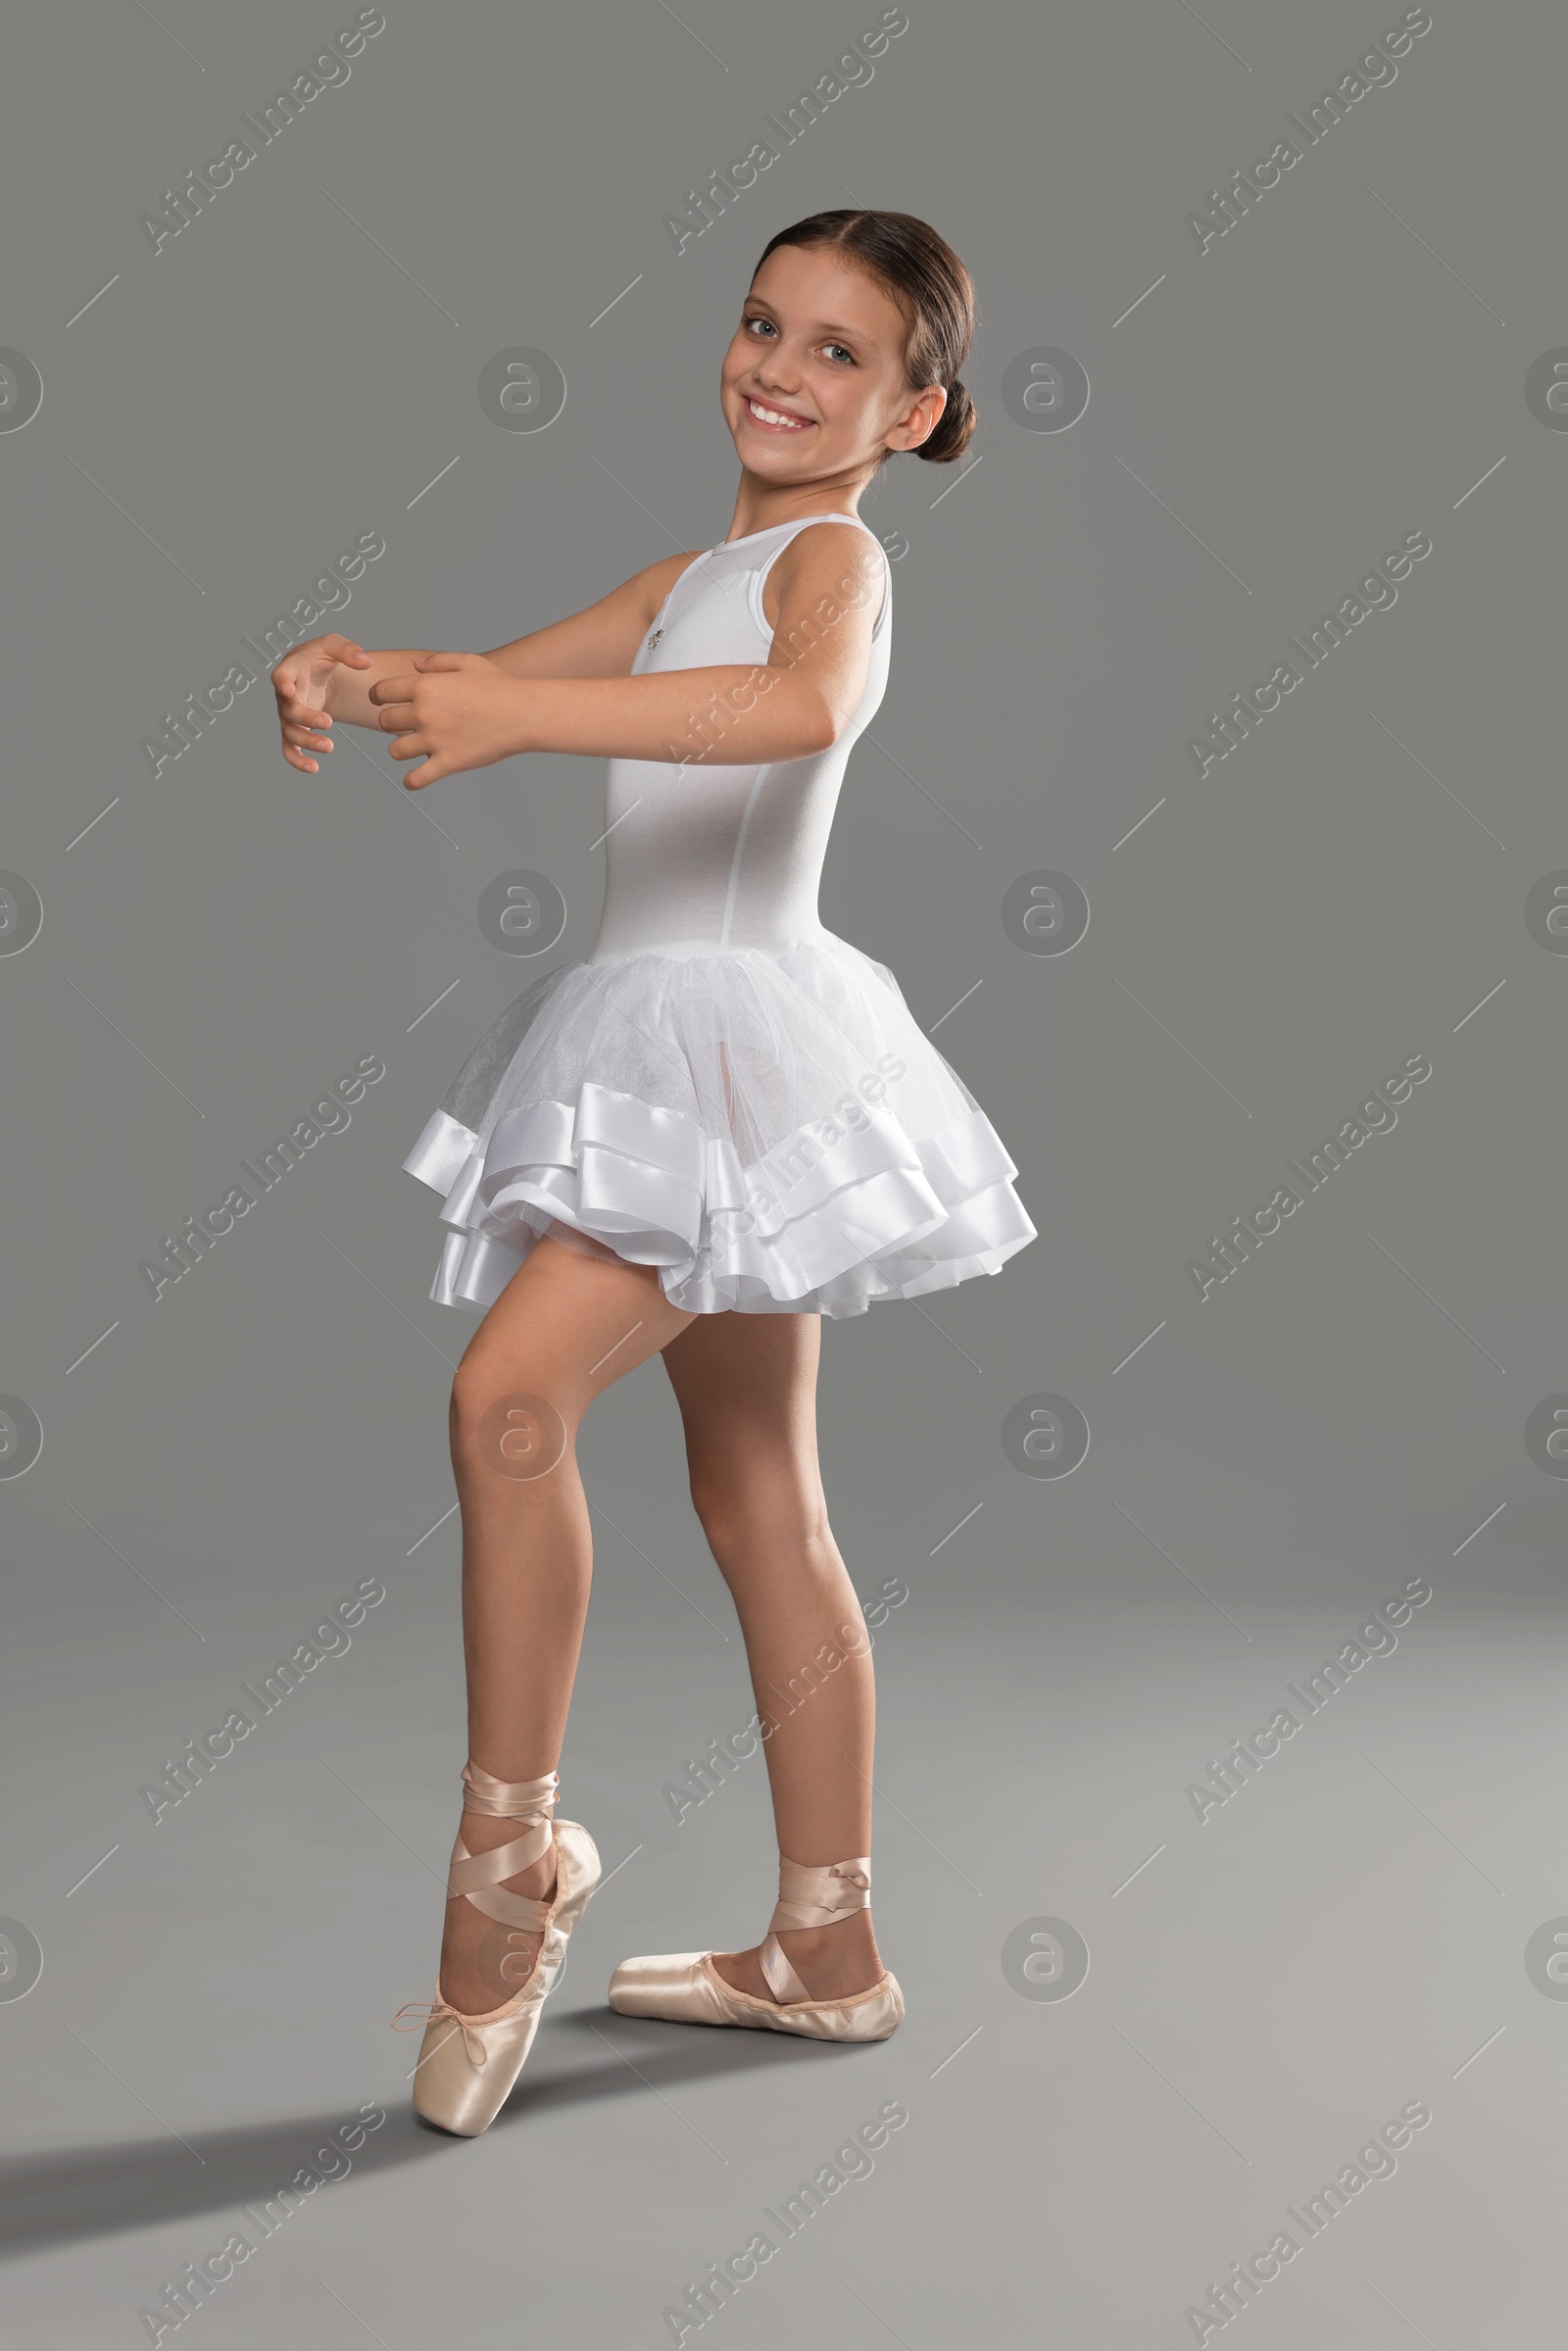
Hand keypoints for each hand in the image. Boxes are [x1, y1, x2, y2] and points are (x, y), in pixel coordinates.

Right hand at [271, 633, 374, 773]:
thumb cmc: (319, 657)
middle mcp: (285, 695)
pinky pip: (290, 749)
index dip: (282, 682)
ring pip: (290, 732)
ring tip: (329, 746)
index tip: (287, 689)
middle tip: (327, 722)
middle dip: (306, 718)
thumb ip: (348, 650)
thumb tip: (367, 662)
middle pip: (289, 710)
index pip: (281, 675)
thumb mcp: (333, 645)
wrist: (312, 672)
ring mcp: (288, 715)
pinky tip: (313, 768)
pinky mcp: (294, 730)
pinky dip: (298, 760)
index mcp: (291, 670)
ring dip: (307, 741)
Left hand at [369, 652, 523, 789]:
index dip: (380, 697)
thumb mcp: (469, 662)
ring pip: (395, 751)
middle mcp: (424, 712)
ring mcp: (435, 740)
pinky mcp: (448, 763)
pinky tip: (417, 777)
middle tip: (409, 725)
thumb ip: (437, 662)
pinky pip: (415, 780)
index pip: (380, 692)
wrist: (526, 714)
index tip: (387, 702)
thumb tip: (414, 667)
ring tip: (416, 749)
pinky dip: (412, 781)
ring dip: (402, 750)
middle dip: (393, 723)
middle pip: (384, 721)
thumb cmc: (501, 687)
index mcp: (425, 686)